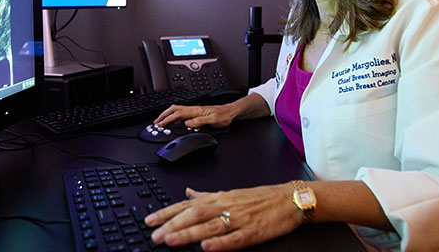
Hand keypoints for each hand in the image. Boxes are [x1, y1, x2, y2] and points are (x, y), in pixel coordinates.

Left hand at [144, 184, 301, 250]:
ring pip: (209, 226)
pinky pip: (233, 239)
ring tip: (171, 240)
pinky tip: (206, 247)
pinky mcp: (252, 232)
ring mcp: (238, 219)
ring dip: (188, 233)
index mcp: (218, 198)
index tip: (149, 221)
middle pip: (193, 214)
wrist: (289, 199)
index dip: (166, 213)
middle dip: (172, 225)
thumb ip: (206, 195)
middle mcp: (225, 206)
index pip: (186, 205)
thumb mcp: (229, 193)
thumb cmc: (259, 198)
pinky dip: (219, 243)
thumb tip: (187, 192)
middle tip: (154, 235)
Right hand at [153, 104, 236, 127]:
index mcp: (196, 110)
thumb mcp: (213, 121)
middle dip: (163, 115)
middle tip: (156, 122)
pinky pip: (181, 112)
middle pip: (174, 109)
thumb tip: (187, 123)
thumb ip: (200, 121)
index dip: (168, 119)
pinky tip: (172, 119)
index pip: (178, 114)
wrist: (230, 112)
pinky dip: (173, 115)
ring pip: (176, 109)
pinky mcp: (196, 112)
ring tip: (161, 120)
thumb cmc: (224, 116)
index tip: (160, 124)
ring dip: (167, 114)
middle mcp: (194, 109)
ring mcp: (194, 110)